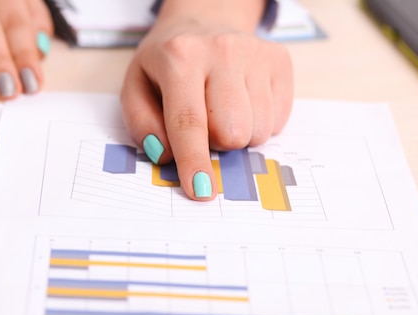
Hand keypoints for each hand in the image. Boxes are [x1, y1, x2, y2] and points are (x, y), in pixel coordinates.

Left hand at [120, 18, 292, 200]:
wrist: (204, 20)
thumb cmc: (167, 63)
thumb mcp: (137, 87)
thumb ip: (143, 124)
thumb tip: (165, 156)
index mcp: (180, 56)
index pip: (189, 121)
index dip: (195, 161)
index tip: (200, 190)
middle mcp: (223, 51)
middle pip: (231, 133)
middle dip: (216, 142)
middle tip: (205, 121)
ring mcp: (257, 54)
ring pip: (258, 131)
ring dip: (240, 135)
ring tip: (224, 109)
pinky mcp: (280, 61)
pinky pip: (277, 122)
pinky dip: (259, 122)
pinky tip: (244, 100)